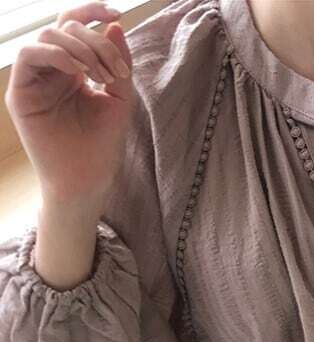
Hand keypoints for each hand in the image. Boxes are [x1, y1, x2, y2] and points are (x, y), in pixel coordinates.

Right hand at [4, 1, 134, 205]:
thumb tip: (114, 24)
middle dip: (95, 41)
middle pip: (66, 27)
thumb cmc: (102, 145)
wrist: (87, 179)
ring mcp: (35, 79)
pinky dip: (55, 54)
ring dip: (79, 48)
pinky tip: (76, 71)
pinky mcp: (21, 92)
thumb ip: (119, 64)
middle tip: (114, 71)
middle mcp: (52, 69)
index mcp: (74, 69)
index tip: (117, 13)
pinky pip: (29, 54)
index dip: (93, 11)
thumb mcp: (119, 100)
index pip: (76, 26)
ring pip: (48, 35)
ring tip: (101, 76)